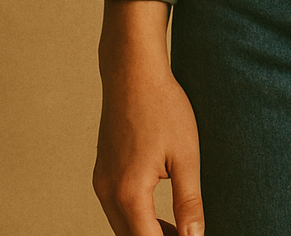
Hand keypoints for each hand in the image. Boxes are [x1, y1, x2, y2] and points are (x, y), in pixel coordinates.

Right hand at [93, 1, 203, 235]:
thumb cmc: (162, 107)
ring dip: (146, 232)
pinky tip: (157, 211)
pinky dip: (135, 217)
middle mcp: (108, 192)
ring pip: (121, 226)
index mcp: (129, 193)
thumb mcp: (186, 156)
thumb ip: (189, 202)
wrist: (132, 72)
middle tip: (187, 234)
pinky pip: (116, 208)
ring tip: (178, 229)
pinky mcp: (102, 172)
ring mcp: (101, 182)